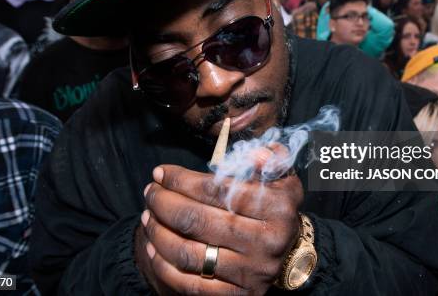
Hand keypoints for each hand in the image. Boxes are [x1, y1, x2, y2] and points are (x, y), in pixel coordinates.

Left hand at [136, 164, 303, 294]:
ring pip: (188, 253)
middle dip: (163, 203)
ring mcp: (251, 272)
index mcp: (276, 208)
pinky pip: (190, 284)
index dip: (181, 180)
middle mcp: (266, 242)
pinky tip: (153, 248)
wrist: (290, 254)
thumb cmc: (274, 207)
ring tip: (147, 216)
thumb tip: (254, 154)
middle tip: (150, 192)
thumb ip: (270, 159)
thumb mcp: (281, 178)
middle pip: (197, 220)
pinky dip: (164, 266)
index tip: (160, 173)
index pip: (216, 190)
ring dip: (158, 233)